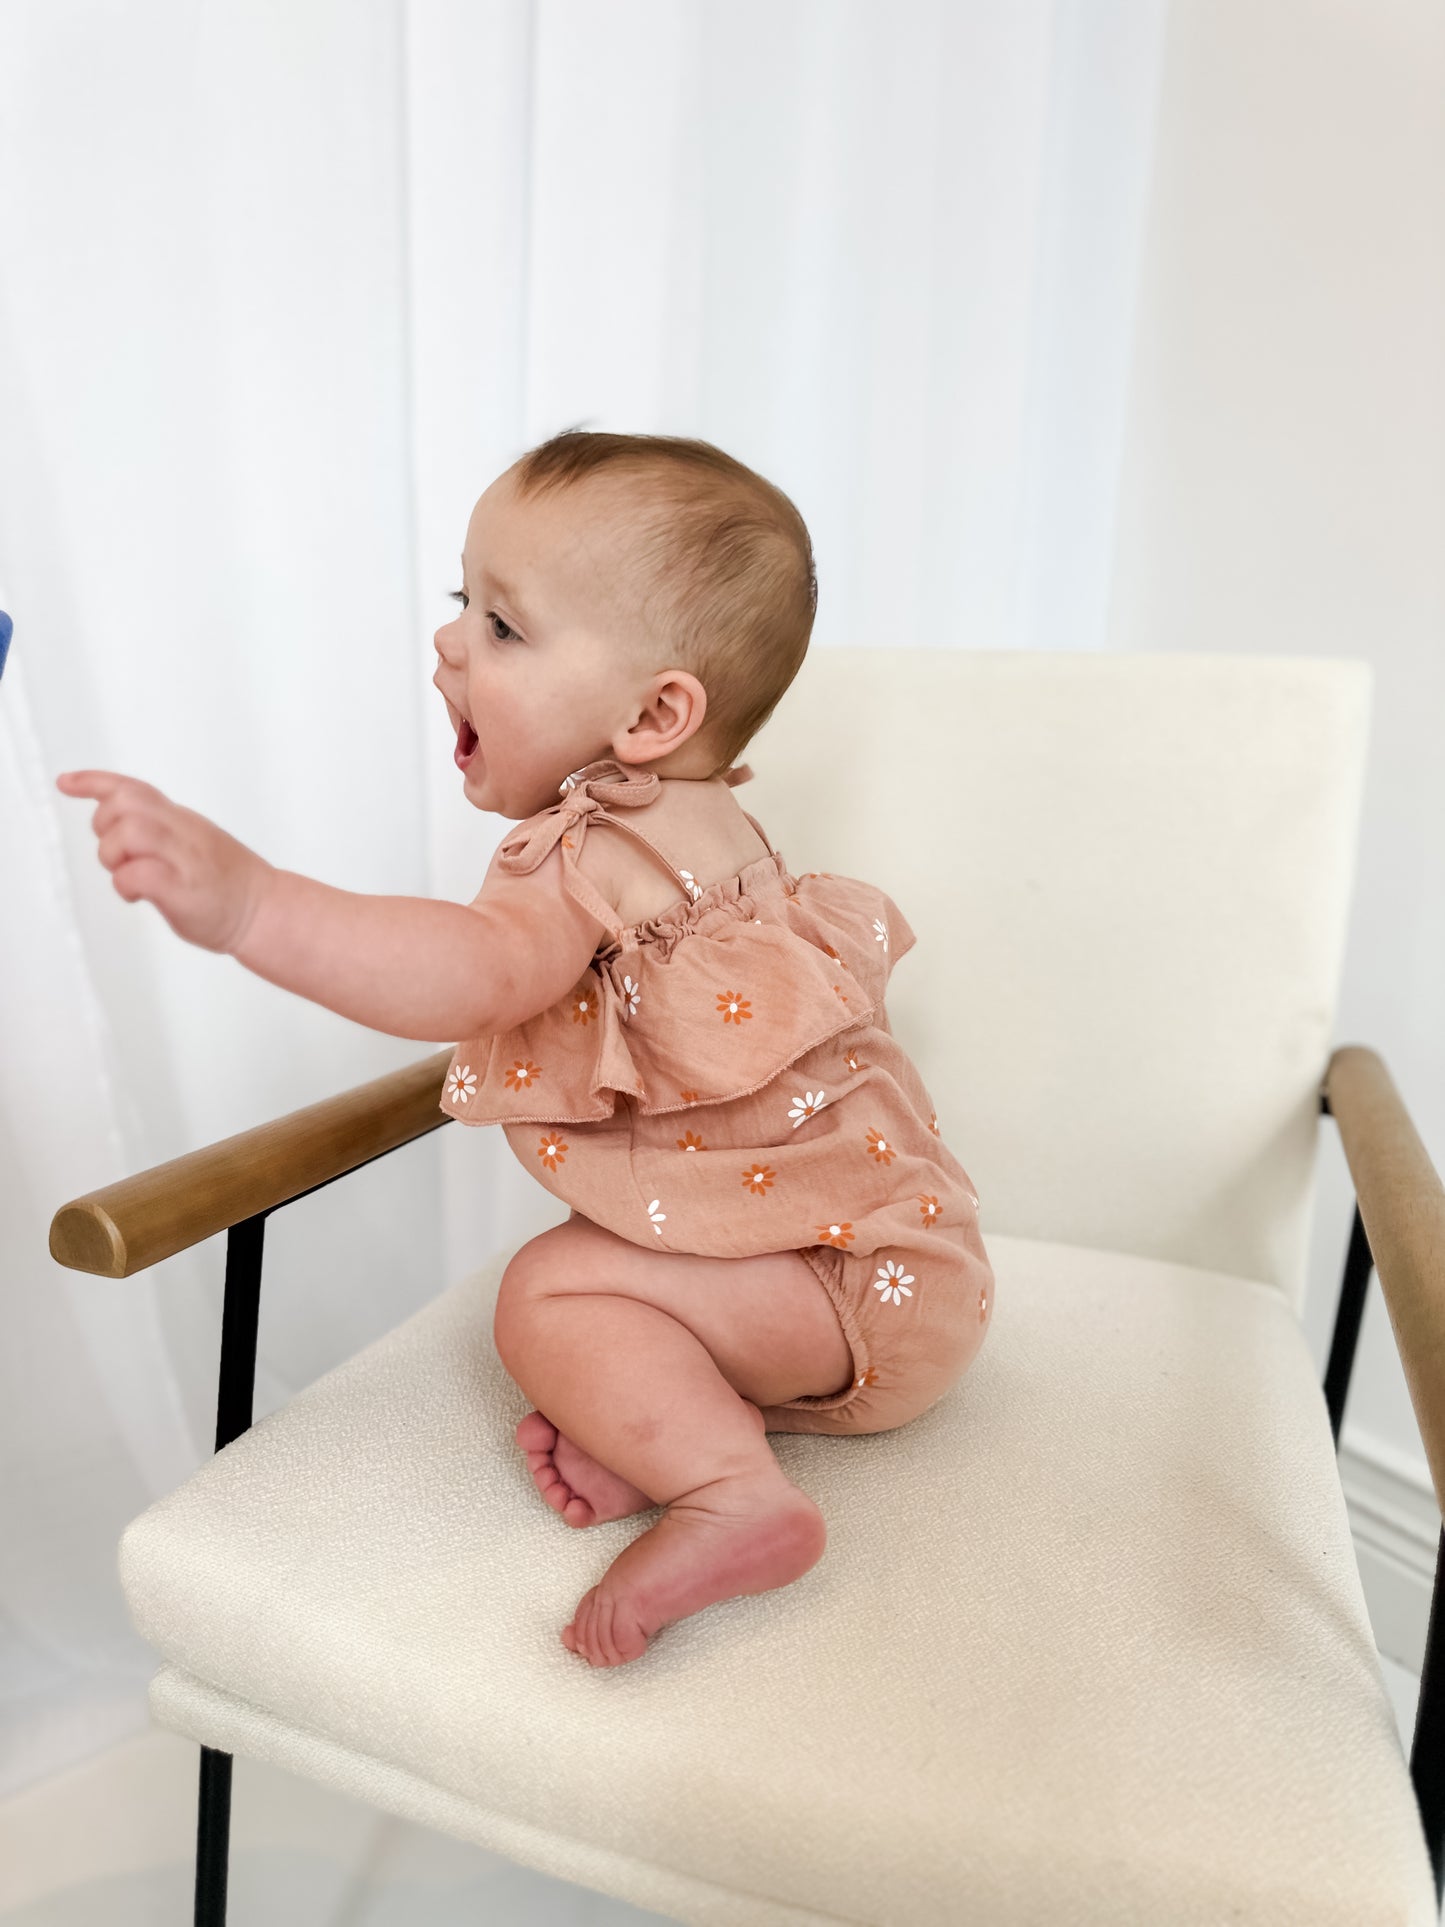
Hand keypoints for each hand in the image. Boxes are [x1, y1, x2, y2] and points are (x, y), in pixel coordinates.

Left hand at [55, 769, 274, 954]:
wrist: (266, 912)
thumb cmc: (227, 886)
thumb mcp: (192, 844)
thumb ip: (160, 831)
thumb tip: (119, 826)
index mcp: (183, 821)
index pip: (134, 788)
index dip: (94, 782)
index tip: (65, 783)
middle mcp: (183, 832)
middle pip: (127, 803)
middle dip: (105, 825)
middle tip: (118, 854)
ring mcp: (185, 860)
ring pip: (130, 832)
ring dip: (115, 855)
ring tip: (129, 875)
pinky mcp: (183, 890)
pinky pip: (139, 873)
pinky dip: (126, 883)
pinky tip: (137, 896)